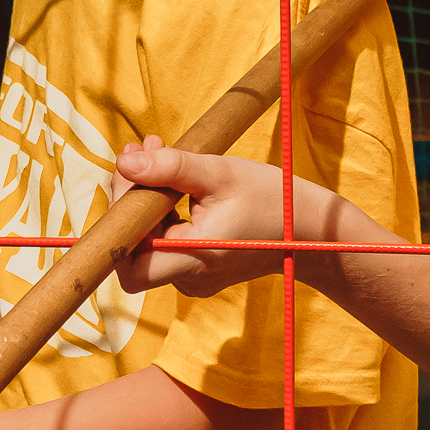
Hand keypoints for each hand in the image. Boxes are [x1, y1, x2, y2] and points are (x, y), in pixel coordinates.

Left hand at [113, 138, 366, 298]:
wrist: (311, 231)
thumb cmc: (272, 199)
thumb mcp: (221, 173)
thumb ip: (171, 167)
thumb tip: (124, 162)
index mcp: (195, 258)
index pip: (128, 262)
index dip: (117, 223)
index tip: (129, 174)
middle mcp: (189, 278)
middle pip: (133, 248)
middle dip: (130, 197)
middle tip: (141, 151)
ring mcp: (193, 278)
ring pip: (148, 241)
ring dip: (146, 196)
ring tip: (157, 151)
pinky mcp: (198, 269)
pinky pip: (165, 240)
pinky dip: (162, 209)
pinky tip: (173, 177)